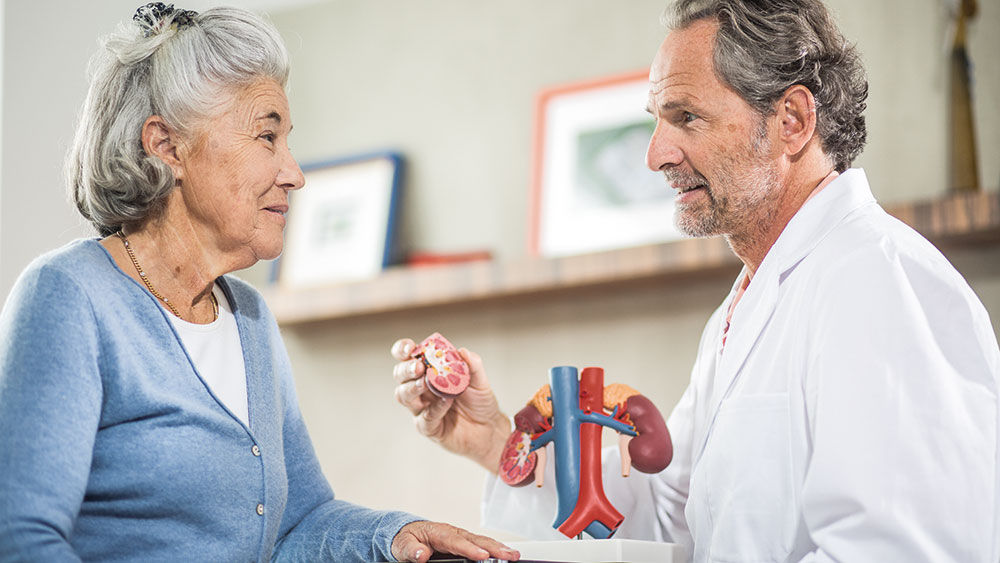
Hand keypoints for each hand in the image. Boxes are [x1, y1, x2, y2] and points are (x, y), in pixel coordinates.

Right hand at [391, 339, 510, 471]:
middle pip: (400, 375)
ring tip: (425, 383)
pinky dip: (434, 408)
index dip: (403, 350)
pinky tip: (445, 401)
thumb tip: (462, 351)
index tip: (409, 348)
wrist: (489, 428)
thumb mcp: (479, 380)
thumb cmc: (479, 401)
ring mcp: (421, 408)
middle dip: (406, 369)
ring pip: (403, 396)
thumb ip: (472, 364)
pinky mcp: (428, 427)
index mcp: (428, 371)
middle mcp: (420, 388)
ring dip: (412, 387)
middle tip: (419, 367)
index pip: (407, 357)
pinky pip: (424, 418)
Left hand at [391, 521, 518, 562]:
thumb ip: (411, 550)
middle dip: (493, 547)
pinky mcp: (464, 543)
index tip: (482, 555)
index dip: (469, 549)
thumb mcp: (402, 545)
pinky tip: (506, 554)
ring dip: (498, 547)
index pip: (455, 541)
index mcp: (438, 532)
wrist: (408, 533)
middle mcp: (452, 532)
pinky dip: (495, 548)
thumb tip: (420, 554)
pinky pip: (482, 545)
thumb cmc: (406, 539)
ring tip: (513, 555)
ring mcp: (460, 537)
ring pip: (482, 541)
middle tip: (509, 555)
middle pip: (475, 539)